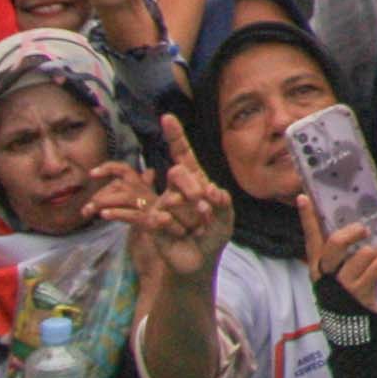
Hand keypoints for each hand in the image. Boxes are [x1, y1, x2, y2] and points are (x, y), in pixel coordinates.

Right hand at [97, 121, 232, 282]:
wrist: (198, 260)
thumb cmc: (212, 235)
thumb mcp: (226, 219)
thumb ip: (223, 203)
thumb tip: (211, 190)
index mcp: (194, 180)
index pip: (183, 155)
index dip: (175, 136)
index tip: (167, 117)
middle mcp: (174, 188)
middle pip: (178, 173)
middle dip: (195, 193)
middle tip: (205, 213)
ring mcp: (160, 204)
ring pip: (174, 202)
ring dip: (190, 221)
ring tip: (194, 231)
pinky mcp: (151, 221)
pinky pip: (157, 218)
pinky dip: (172, 228)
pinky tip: (175, 233)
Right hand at [292, 196, 376, 315]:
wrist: (352, 328)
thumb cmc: (350, 289)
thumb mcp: (345, 269)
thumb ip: (353, 249)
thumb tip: (376, 221)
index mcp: (319, 264)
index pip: (311, 237)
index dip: (307, 217)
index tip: (303, 197)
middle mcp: (327, 273)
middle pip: (334, 244)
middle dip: (352, 232)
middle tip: (364, 229)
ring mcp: (343, 284)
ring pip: (361, 254)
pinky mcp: (360, 293)